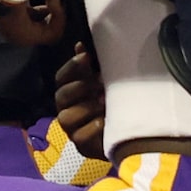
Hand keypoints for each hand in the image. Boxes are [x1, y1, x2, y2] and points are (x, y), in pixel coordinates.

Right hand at [53, 43, 107, 160]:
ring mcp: (71, 129)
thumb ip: (90, 67)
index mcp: (70, 92)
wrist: (129, 135)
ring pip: (66, 117)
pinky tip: (104, 121)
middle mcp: (66, 109)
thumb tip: (80, 45)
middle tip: (99, 83)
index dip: (71, 67)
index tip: (86, 57)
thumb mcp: (105, 83)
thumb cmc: (113, 104)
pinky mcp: (81, 145)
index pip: (61, 77)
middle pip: (61, 96)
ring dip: (86, 108)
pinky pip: (80, 136)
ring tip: (104, 102)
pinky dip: (92, 127)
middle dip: (79, 88)